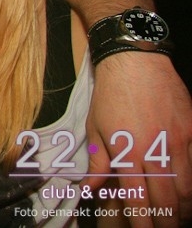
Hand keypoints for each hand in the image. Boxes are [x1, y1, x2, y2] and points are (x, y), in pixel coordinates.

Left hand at [84, 53, 191, 226]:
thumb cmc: (111, 94)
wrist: (135, 61)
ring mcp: (176, 141)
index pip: (137, 197)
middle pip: (167, 198)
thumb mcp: (96, 128)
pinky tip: (188, 190)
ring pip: (187, 185)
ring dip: (183, 205)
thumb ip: (98, 163)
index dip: (143, 220)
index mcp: (127, 152)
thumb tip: (91, 189)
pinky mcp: (190, 130)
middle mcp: (154, 150)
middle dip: (167, 220)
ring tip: (178, 215)